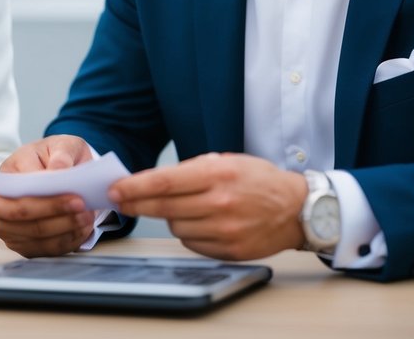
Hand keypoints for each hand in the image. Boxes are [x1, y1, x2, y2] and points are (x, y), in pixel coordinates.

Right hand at [0, 135, 96, 256]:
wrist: (60, 169)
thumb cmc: (58, 156)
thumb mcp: (64, 145)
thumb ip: (62, 154)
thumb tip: (58, 170)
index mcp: (8, 171)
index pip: (20, 188)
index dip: (46, 196)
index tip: (76, 196)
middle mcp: (0, 201)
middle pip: (19, 214)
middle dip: (53, 213)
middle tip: (83, 207)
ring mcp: (8, 226)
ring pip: (33, 235)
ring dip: (63, 229)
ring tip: (87, 218)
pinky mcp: (22, 243)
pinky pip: (43, 249)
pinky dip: (65, 241)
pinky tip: (82, 229)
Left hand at [107, 152, 308, 260]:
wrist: (297, 209)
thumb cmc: (258, 180)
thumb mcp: (226, 161)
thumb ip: (191, 169)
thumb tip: (153, 180)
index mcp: (218, 175)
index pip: (165, 182)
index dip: (135, 187)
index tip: (116, 189)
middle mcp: (220, 203)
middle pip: (164, 207)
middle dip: (136, 204)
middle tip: (120, 201)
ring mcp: (225, 230)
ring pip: (175, 227)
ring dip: (169, 218)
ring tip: (184, 207)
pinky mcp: (230, 251)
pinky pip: (192, 244)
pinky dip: (189, 233)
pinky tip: (200, 222)